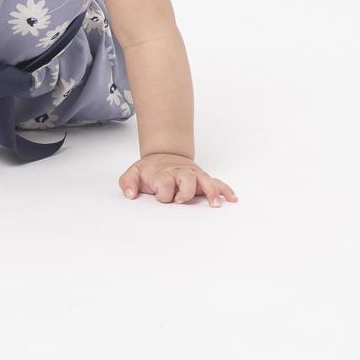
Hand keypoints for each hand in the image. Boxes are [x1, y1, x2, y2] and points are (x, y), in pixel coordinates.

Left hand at [118, 153, 237, 206]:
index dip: (163, 193)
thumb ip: (128, 182)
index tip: (160, 198)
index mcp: (164, 173)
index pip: (165, 184)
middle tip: (181, 200)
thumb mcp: (133, 172)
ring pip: (205, 180)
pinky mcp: (202, 178)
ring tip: (215, 204)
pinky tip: (232, 198)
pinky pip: (216, 182)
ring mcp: (193, 175)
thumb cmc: (150, 170)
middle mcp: (181, 173)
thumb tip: (130, 194)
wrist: (164, 156)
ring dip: (211, 191)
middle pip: (187, 179)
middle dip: (186, 191)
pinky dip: (224, 189)